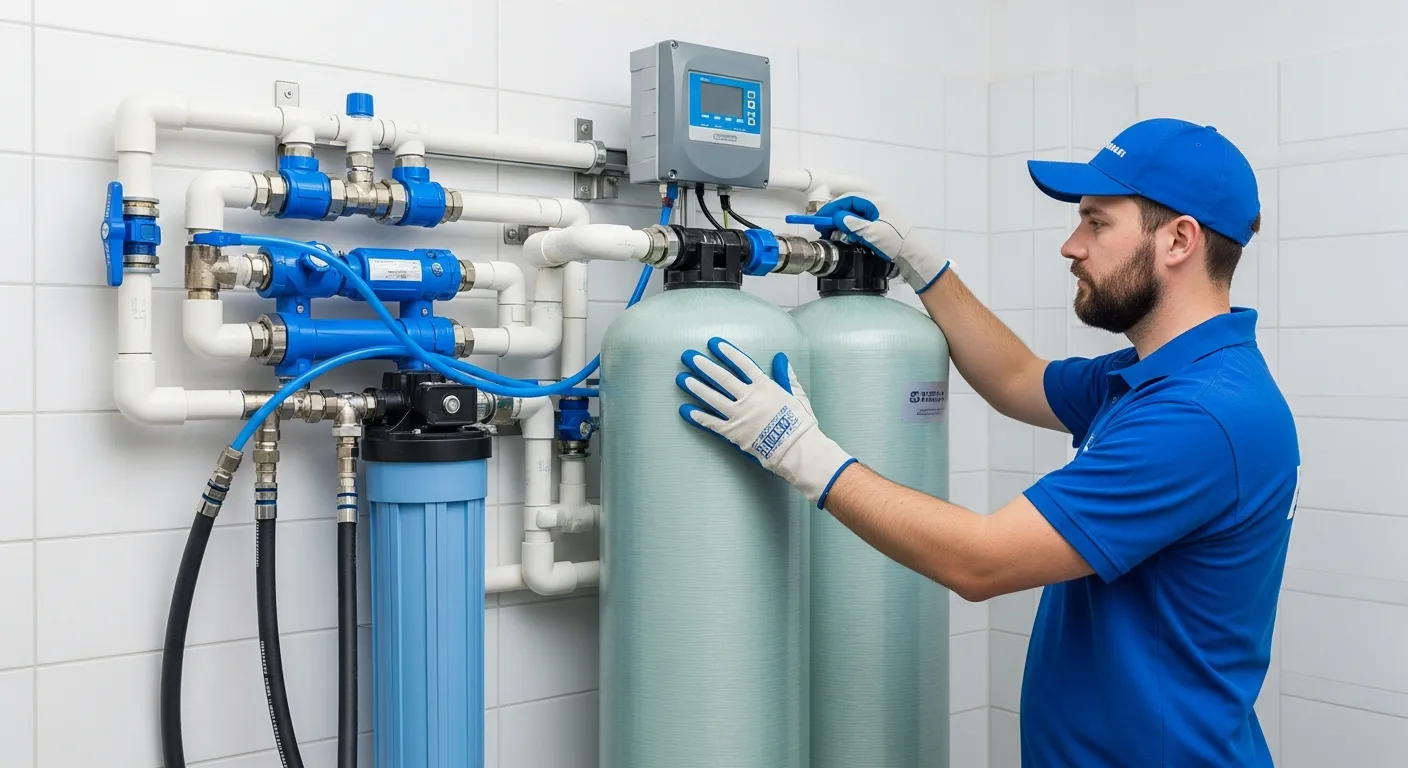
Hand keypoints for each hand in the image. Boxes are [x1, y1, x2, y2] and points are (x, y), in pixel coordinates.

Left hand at [676, 337, 855, 506]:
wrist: (797, 450)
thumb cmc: (800, 423)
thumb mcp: (797, 395)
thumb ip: (786, 376)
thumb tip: (780, 357)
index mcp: (765, 386)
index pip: (743, 364)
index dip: (728, 352)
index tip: (714, 343)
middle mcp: (749, 398)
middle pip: (722, 378)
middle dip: (704, 366)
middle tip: (688, 356)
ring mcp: (739, 416)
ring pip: (713, 398)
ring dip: (696, 387)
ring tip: (682, 378)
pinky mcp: (734, 434)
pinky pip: (712, 423)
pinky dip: (698, 417)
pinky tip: (685, 410)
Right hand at [812, 195, 950, 293]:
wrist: (913, 254)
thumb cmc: (896, 242)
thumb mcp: (871, 232)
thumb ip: (852, 223)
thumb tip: (837, 217)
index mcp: (875, 203)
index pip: (848, 200)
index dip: (832, 208)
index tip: (821, 218)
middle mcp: (876, 206)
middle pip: (850, 206)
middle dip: (835, 215)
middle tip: (824, 227)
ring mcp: (878, 216)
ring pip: (854, 215)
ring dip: (842, 223)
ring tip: (833, 233)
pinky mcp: (879, 226)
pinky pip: (860, 223)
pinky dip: (851, 228)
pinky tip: (848, 237)